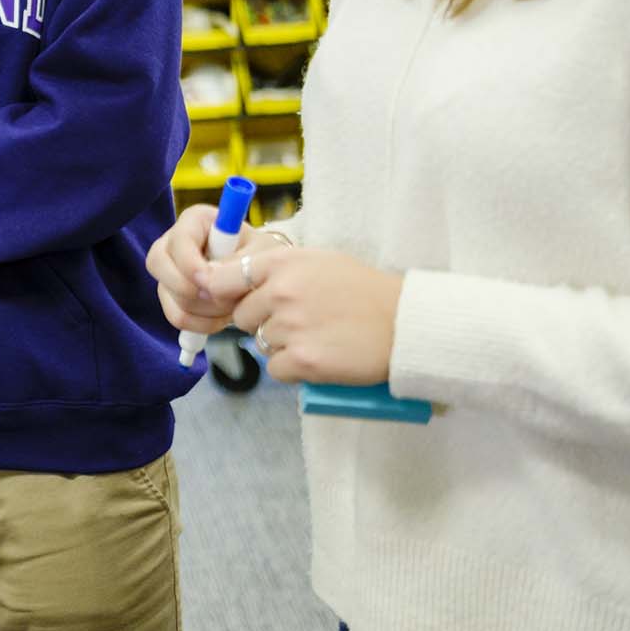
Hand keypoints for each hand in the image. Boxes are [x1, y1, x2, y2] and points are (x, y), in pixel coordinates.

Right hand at [147, 205, 291, 335]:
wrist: (261, 276)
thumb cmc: (262, 257)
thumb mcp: (262, 254)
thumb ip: (239, 261)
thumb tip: (211, 279)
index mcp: (196, 220)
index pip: (178, 240)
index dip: (190, 264)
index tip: (209, 282)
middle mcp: (174, 241)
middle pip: (157, 263)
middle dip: (190, 290)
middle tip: (223, 300)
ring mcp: (169, 269)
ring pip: (167, 295)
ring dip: (202, 310)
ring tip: (231, 309)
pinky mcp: (170, 294)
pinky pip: (175, 315)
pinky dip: (199, 324)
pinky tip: (221, 318)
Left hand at [203, 248, 403, 384]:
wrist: (407, 324)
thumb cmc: (364, 290)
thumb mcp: (318, 261)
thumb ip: (275, 269)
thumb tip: (230, 280)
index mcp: (282, 262)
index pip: (222, 278)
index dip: (225, 294)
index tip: (234, 302)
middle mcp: (282, 292)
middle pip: (240, 317)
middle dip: (261, 321)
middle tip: (298, 321)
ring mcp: (292, 327)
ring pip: (260, 344)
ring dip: (281, 345)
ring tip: (317, 336)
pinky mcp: (304, 361)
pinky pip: (276, 369)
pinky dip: (293, 368)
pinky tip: (319, 356)